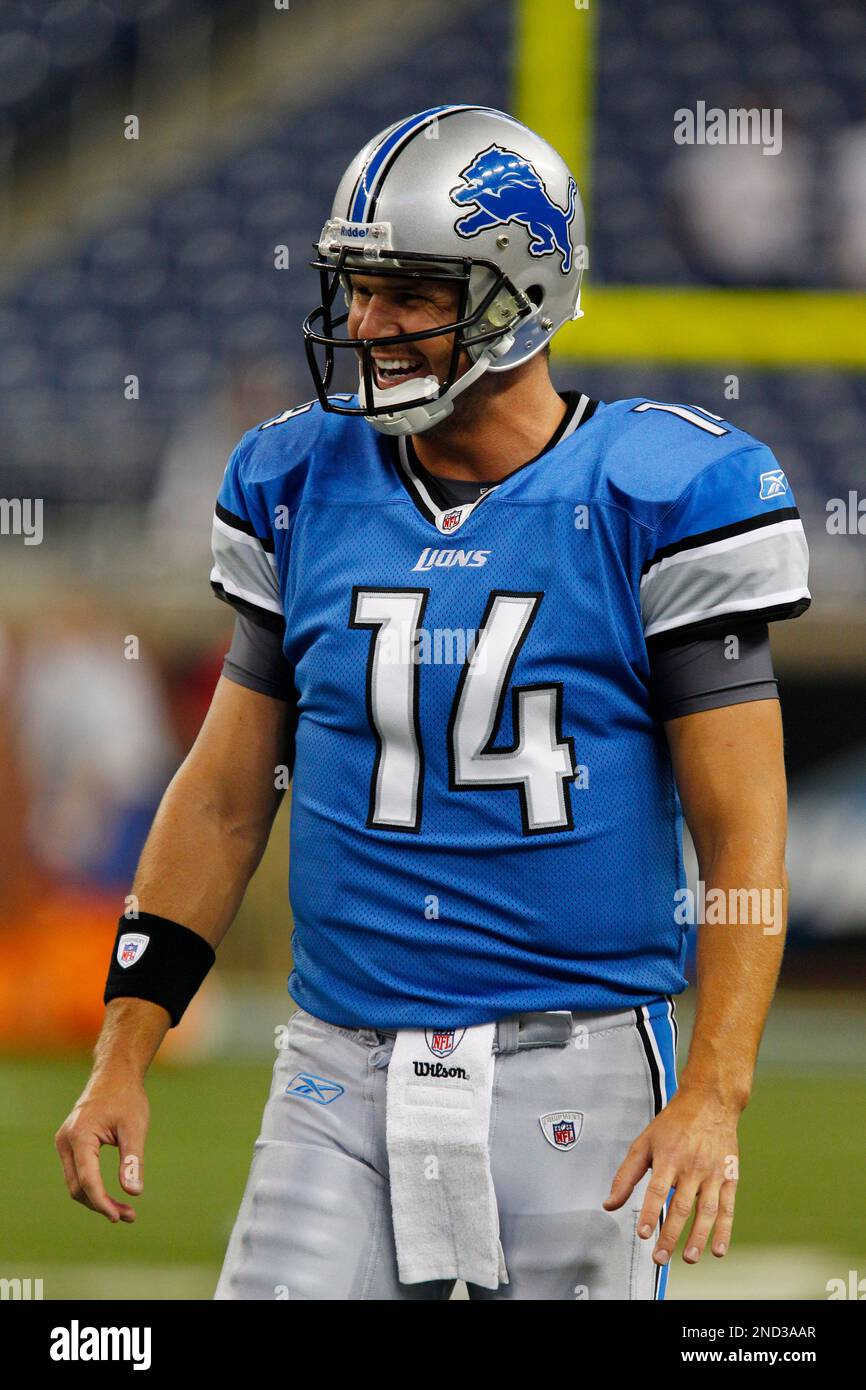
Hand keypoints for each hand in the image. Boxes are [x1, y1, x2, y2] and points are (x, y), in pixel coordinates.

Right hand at [55, 1073, 148, 1223]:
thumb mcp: (135, 1127)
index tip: (119, 1218)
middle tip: (129, 1216)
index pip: (87, 1179)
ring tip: (126, 1211)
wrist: (115, 1076)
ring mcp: (65, 1144)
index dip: (102, 1202)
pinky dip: (93, 1188)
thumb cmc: (127, 1098)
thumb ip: (132, 1160)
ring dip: (98, 1200)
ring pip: (76, 1184)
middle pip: (78, 1187)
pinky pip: (78, 1174)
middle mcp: (65, 1141)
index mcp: (80, 1135)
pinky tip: (113, 1197)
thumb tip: (134, 1193)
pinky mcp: (70, 1146)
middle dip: (101, 1204)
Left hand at [603, 1085, 739, 1265]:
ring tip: (687, 1257)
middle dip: (670, 1235)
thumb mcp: (644, 1142)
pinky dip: (724, 1230)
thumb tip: (609, 1204)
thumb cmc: (674, 1123)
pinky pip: (728, 1207)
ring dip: (697, 1237)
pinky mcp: (730, 1177)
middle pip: (681, 1205)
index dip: (650, 1212)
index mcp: (669, 1156)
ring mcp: (713, 1172)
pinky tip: (717, 1250)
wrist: (710, 1101)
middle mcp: (692, 1165)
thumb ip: (626, 1175)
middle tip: (659, 1257)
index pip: (657, 1189)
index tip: (643, 1233)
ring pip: (706, 1210)